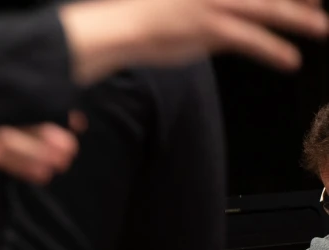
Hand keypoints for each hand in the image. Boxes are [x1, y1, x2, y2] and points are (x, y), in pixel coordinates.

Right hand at [60, 0, 328, 83]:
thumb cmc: (147, 21)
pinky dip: (272, 50)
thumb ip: (213, 16)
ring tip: (323, 28)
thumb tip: (233, 29)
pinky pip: (248, 39)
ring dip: (300, 19)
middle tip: (323, 2)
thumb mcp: (183, 9)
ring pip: (268, 10)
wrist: (123, 28)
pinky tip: (290, 60)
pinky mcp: (209, 27)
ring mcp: (215, 4)